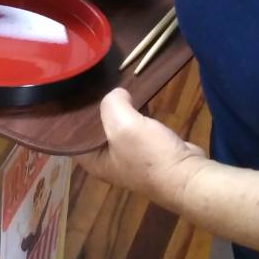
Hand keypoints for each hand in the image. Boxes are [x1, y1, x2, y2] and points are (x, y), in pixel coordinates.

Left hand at [74, 89, 208, 211]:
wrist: (188, 176)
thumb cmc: (150, 156)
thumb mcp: (123, 125)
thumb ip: (113, 104)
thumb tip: (118, 93)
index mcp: (93, 161)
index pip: (71, 136)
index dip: (70, 115)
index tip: (71, 92)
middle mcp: (107, 160)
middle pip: (94, 128)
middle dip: (97, 107)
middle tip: (93, 82)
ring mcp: (128, 156)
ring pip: (117, 125)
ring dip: (118, 108)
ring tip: (112, 83)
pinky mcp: (147, 150)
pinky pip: (135, 126)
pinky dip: (135, 113)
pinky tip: (135, 96)